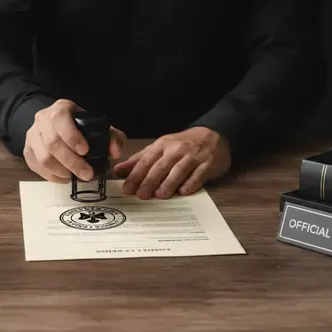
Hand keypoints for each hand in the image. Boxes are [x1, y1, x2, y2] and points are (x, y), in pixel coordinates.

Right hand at [24, 99, 126, 183]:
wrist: (55, 125)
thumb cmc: (80, 127)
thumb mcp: (99, 126)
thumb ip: (113, 137)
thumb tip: (115, 152)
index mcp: (60, 108)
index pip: (61, 118)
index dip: (72, 136)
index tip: (85, 151)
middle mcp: (42, 119)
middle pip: (53, 143)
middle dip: (72, 161)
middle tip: (87, 174)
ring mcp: (32, 135)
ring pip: (43, 157)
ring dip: (62, 171)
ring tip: (75, 176)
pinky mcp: (27, 150)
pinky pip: (37, 167)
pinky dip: (52, 176)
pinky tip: (65, 177)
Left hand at [113, 127, 230, 199]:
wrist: (212, 136)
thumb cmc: (183, 144)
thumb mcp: (160, 147)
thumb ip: (140, 159)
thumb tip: (119, 170)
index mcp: (162, 145)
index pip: (146, 161)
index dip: (135, 175)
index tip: (127, 188)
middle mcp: (177, 150)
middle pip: (160, 167)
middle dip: (149, 181)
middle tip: (140, 195)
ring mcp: (193, 156)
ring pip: (178, 170)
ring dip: (168, 183)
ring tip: (159, 195)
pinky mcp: (207, 163)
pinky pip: (198, 174)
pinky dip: (191, 183)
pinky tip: (184, 191)